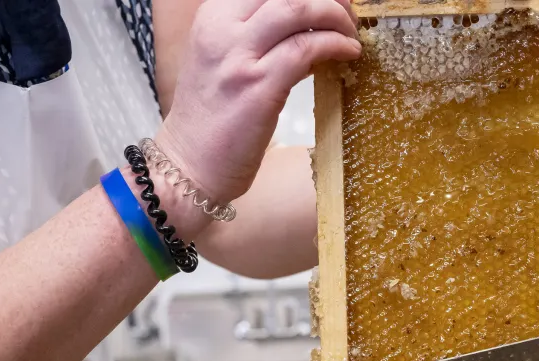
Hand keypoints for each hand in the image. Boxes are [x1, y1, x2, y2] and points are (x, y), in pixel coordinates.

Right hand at [154, 0, 361, 235]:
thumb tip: (307, 32)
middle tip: (347, 12)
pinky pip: (307, 48)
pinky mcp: (258, 84)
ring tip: (351, 32)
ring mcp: (238, 55)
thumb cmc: (209, 123)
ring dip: (334, 16)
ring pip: (297, 8)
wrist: (188, 166)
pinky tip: (349, 53)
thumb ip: (257, 42)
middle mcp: (221, 28)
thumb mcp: (224, 65)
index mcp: (212, 18)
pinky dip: (335, 44)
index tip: (328, 1)